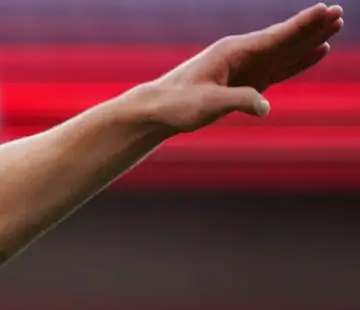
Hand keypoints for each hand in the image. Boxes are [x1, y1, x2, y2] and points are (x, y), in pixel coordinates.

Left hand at [144, 3, 342, 132]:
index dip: (303, 25)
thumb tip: (265, 106)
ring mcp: (246, 66)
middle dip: (312, 26)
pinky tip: (317, 51)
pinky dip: (299, 60)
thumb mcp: (207, 103)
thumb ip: (238, 101)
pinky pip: (279, 67)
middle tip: (339, 13)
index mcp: (233, 51)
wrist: (157, 110)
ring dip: (310, 39)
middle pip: (285, 38)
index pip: (276, 36)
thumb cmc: (178, 104)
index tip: (325, 11)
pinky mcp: (247, 81)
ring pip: (285, 50)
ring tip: (335, 26)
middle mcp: (242, 54)